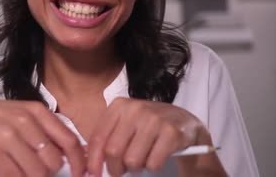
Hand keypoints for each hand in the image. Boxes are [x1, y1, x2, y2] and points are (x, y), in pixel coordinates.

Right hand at [0, 99, 85, 176]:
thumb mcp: (21, 114)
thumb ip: (46, 129)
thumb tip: (75, 151)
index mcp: (36, 110)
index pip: (69, 140)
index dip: (79, 161)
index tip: (79, 173)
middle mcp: (24, 121)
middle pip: (54, 161)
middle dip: (50, 172)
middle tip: (40, 171)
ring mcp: (7, 137)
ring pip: (37, 172)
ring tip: (24, 171)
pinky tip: (13, 175)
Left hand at [86, 97, 211, 176]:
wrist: (186, 124)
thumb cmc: (150, 127)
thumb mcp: (127, 125)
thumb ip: (108, 138)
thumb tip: (89, 162)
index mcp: (120, 106)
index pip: (98, 138)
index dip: (93, 161)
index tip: (93, 174)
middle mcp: (136, 109)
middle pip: (113, 151)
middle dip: (116, 168)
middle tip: (123, 171)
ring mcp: (155, 119)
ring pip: (132, 160)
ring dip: (137, 168)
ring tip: (142, 160)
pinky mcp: (172, 133)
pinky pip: (152, 163)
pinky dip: (153, 166)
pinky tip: (157, 157)